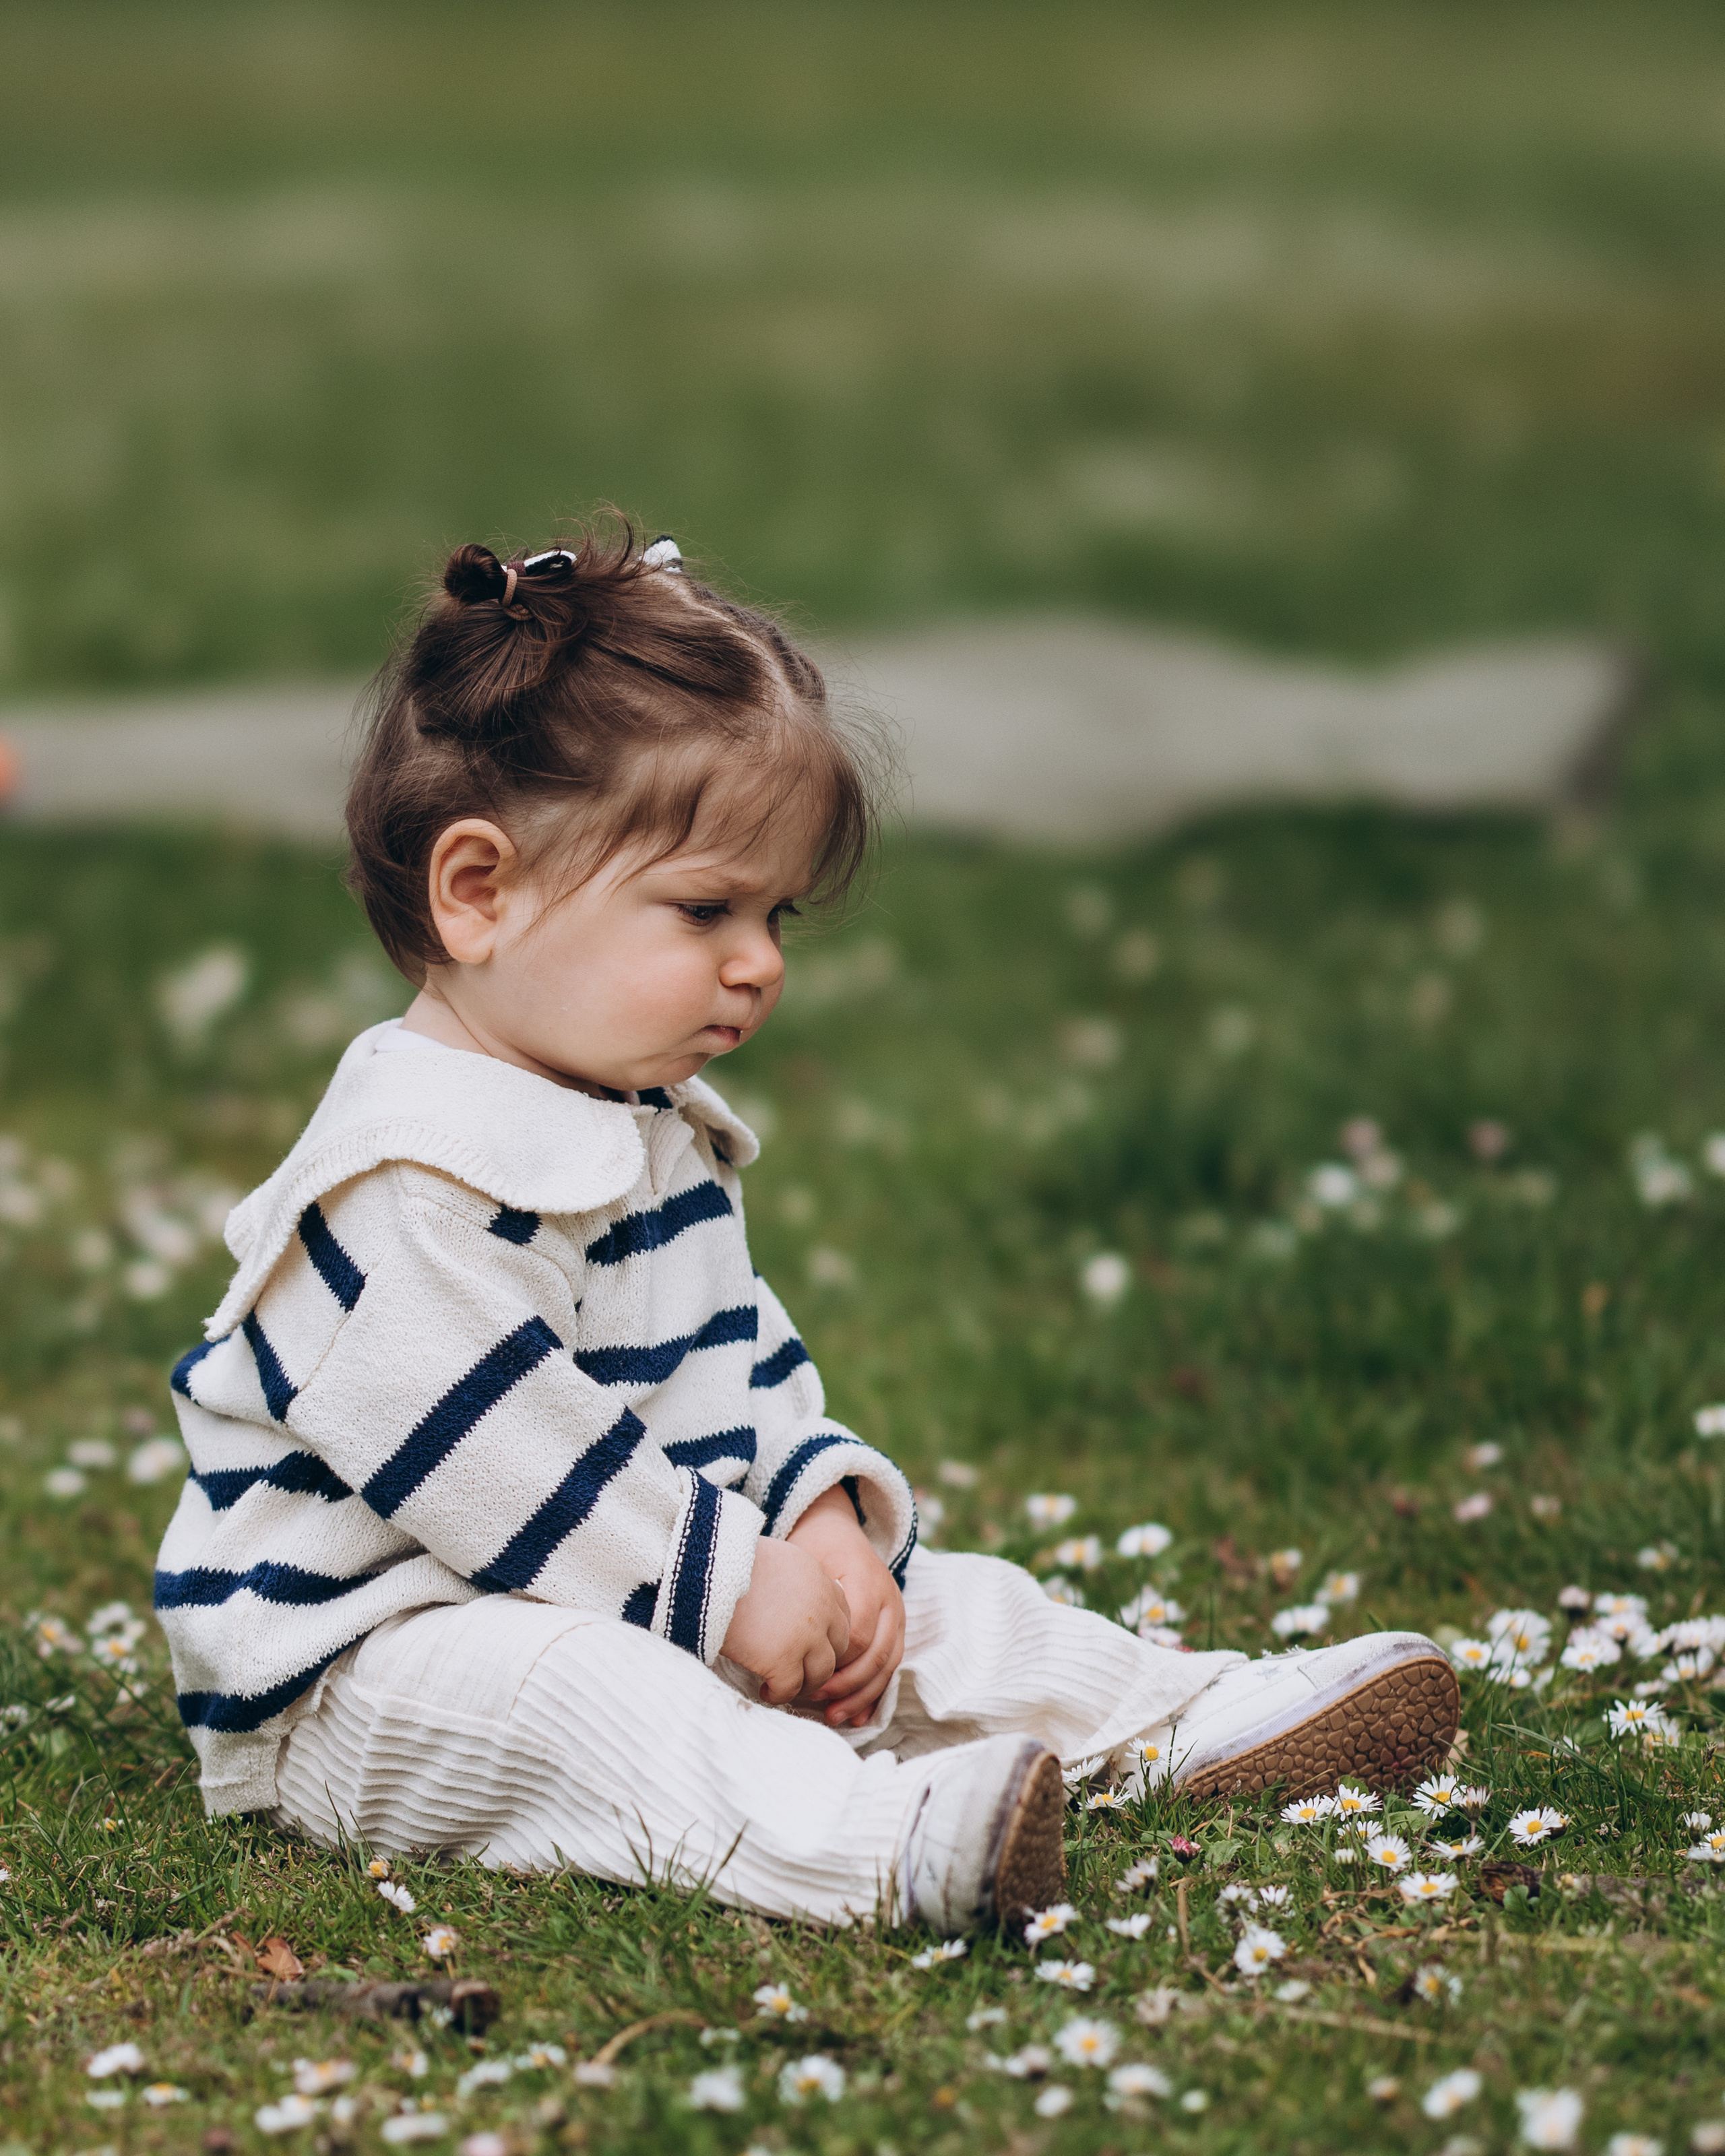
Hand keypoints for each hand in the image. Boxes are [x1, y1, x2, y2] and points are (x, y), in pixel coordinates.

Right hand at [721, 1534, 850, 1705]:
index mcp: (821, 1582)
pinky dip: (779, 1694)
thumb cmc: (731, 1565)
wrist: (707, 1574)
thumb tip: (796, 1606)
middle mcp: (821, 1609)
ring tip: (781, 1684)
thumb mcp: (778, 1561)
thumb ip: (798, 1583)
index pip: (842, 1616)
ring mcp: (806, 1637)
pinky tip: (765, 1690)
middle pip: (838, 1647)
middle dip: (820, 1661)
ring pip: (821, 1674)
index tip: (807, 1645)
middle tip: (798, 1670)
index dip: (827, 1635)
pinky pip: (791, 1689)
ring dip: (804, 1683)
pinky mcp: (783, 1660)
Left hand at [785, 1485, 906, 1727]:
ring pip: (888, 1664)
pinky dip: (874, 1693)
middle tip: (817, 1704)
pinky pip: (891, 1665)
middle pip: (877, 1653)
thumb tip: (777, 1635)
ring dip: (862, 1696)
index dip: (833, 1660)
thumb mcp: (803, 1560)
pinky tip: (859, 1717)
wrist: (836, 1529)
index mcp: (867, 1578)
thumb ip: (799, 1594)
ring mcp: (897, 1613)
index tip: (802, 1676)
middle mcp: (889, 1597)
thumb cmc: (812, 1547)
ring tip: (834, 1717)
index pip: (858, 1633)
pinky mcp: (896, 1627)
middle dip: (848, 1685)